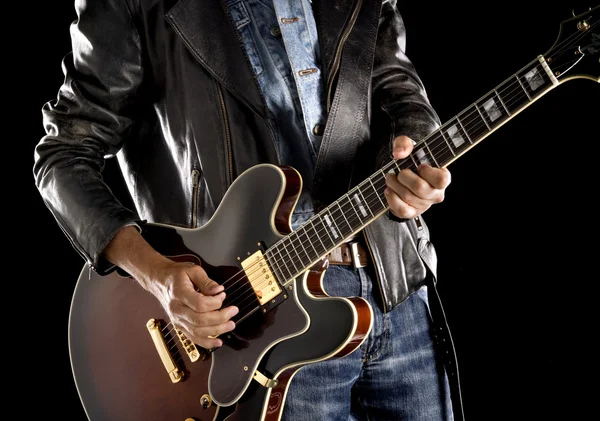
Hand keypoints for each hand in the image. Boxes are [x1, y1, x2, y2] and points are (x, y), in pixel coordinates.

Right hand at [104, 225, 237, 348]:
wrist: (160, 281)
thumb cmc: (177, 275)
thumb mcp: (193, 270)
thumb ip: (207, 281)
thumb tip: (219, 291)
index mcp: (179, 293)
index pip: (199, 304)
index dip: (215, 302)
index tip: (223, 295)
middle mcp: (177, 309)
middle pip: (200, 320)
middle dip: (220, 318)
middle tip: (233, 311)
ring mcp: (177, 320)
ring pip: (197, 331)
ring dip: (217, 331)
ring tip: (230, 325)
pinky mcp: (179, 326)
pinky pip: (192, 338)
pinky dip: (206, 343)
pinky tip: (218, 343)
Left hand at [384, 135, 450, 219]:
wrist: (403, 174)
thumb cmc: (411, 160)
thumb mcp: (408, 146)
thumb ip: (404, 143)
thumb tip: (399, 153)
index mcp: (442, 178)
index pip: (441, 179)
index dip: (427, 172)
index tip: (419, 166)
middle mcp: (436, 193)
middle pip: (420, 188)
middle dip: (404, 177)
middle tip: (399, 172)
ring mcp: (424, 205)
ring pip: (408, 197)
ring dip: (394, 185)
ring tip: (390, 178)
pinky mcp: (413, 212)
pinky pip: (402, 210)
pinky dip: (392, 200)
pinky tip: (389, 191)